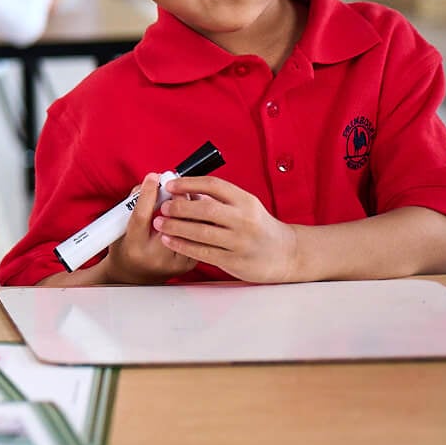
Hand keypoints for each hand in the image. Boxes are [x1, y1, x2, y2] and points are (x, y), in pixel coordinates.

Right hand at [97, 174, 198, 284]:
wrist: (132, 277)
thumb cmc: (124, 249)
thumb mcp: (120, 228)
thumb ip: (134, 205)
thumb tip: (151, 183)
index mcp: (134, 246)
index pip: (142, 216)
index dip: (148, 194)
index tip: (153, 178)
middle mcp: (155, 256)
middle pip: (172, 222)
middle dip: (177, 199)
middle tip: (177, 185)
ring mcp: (174, 262)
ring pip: (190, 230)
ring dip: (193, 209)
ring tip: (190, 195)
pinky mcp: (188, 264)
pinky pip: (198, 239)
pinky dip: (199, 223)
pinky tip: (198, 212)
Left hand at [155, 176, 299, 282]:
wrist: (285, 253)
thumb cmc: (258, 226)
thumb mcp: (244, 207)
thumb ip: (218, 200)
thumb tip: (184, 190)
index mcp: (246, 201)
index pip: (214, 185)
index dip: (189, 183)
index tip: (170, 185)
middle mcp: (245, 220)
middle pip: (206, 209)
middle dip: (179, 206)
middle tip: (163, 206)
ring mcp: (240, 241)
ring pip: (201, 232)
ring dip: (176, 226)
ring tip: (160, 222)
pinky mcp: (234, 260)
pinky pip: (203, 252)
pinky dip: (182, 245)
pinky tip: (169, 240)